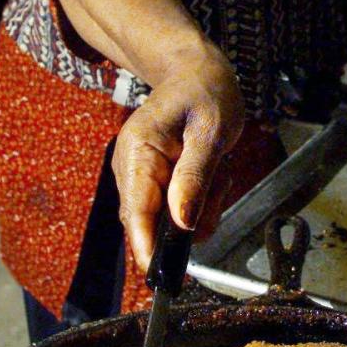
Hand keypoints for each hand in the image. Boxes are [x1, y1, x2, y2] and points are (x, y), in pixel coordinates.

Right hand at [112, 45, 244, 272]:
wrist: (196, 71)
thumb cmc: (205, 92)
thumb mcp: (210, 131)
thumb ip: (195, 177)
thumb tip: (181, 222)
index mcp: (137, 152)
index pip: (136, 211)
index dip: (146, 246)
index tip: (158, 275)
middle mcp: (130, 167)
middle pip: (150, 222)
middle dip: (189, 217)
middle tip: (216, 181)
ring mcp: (139, 175)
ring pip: (167, 220)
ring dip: (200, 206)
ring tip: (216, 170)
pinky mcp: (153, 182)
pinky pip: (177, 209)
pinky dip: (200, 199)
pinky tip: (212, 172)